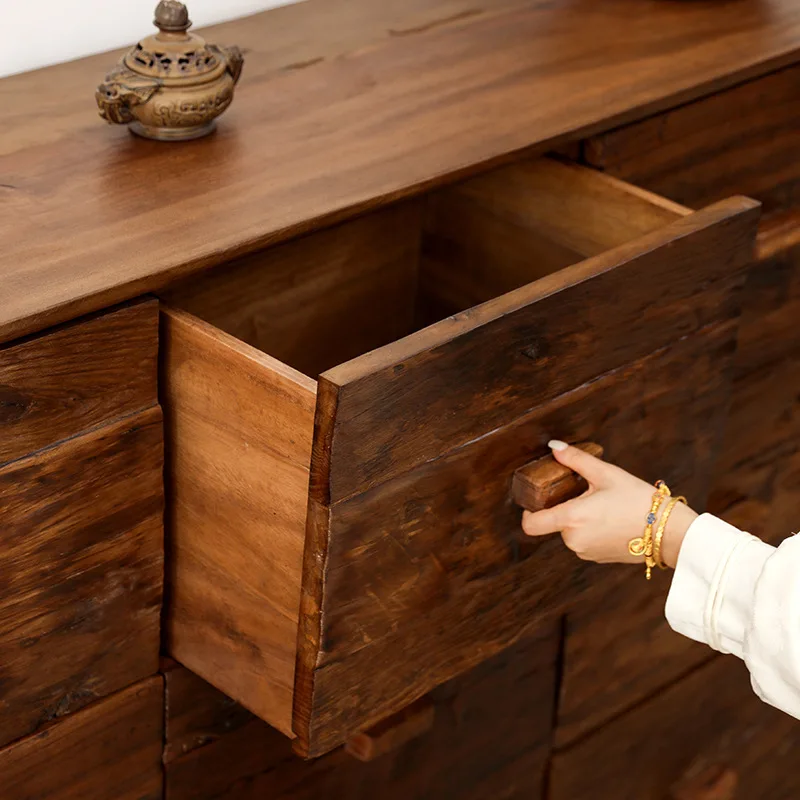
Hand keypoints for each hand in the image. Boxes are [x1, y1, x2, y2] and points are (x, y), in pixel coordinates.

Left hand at [520, 441, 697, 566]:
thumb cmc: (639, 501)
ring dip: (580, 520)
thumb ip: (575, 460)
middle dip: (567, 508)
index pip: (531, 525)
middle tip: (590, 495)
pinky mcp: (598, 559)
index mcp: (572, 519)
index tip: (534, 501)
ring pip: (571, 533)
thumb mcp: (606, 474)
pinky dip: (591, 531)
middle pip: (555, 523)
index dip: (527, 513)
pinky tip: (611, 520)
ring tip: (605, 508)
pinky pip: (584, 542)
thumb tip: (554, 446)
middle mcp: (574, 541)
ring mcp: (586, 552)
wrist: (670, 532)